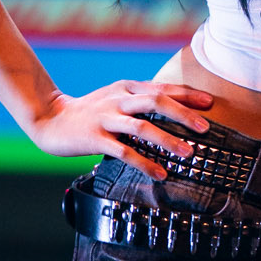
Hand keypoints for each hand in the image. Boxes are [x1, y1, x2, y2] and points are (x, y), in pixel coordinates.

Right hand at [27, 78, 213, 175]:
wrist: (50, 120)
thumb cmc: (90, 112)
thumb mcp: (116, 98)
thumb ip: (140, 100)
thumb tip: (176, 109)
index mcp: (126, 87)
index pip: (162, 88)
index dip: (187, 94)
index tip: (210, 103)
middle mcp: (118, 100)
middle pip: (156, 101)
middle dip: (183, 114)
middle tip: (206, 129)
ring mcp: (106, 118)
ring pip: (142, 126)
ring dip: (168, 140)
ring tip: (189, 153)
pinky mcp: (95, 138)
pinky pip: (124, 152)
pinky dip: (145, 163)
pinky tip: (161, 173)